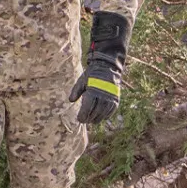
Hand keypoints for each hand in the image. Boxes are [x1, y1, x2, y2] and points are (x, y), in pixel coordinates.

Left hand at [70, 10, 131, 124]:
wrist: (107, 67)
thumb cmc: (91, 74)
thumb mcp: (81, 81)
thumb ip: (76, 91)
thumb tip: (70, 101)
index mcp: (92, 91)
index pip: (87, 108)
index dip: (83, 116)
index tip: (79, 119)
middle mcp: (102, 96)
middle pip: (95, 113)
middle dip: (89, 119)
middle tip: (84, 121)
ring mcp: (110, 98)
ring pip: (103, 114)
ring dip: (97, 119)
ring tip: (91, 121)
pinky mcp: (116, 99)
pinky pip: (111, 111)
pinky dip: (106, 115)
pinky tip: (101, 117)